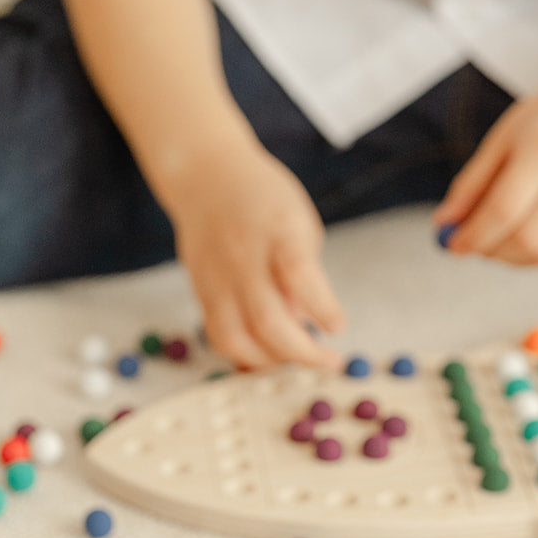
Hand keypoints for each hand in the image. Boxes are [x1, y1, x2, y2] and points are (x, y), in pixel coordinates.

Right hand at [163, 142, 344, 369]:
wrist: (206, 176)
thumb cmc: (264, 200)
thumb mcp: (299, 223)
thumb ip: (305, 275)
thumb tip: (306, 327)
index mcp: (277, 229)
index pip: (298, 273)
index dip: (320, 307)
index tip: (338, 329)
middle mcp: (242, 255)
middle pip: (267, 319)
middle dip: (301, 351)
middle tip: (329, 362)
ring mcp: (216, 276)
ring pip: (235, 337)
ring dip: (270, 361)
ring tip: (295, 359)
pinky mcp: (199, 290)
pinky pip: (219, 334)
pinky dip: (244, 353)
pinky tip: (267, 354)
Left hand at [433, 70, 537, 265]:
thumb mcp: (503, 138)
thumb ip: (472, 183)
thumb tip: (443, 224)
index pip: (504, 210)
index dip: (474, 235)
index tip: (454, 244)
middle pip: (527, 238)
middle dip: (492, 251)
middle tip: (475, 245)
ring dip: (513, 258)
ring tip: (500, 240)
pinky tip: (530, 235)